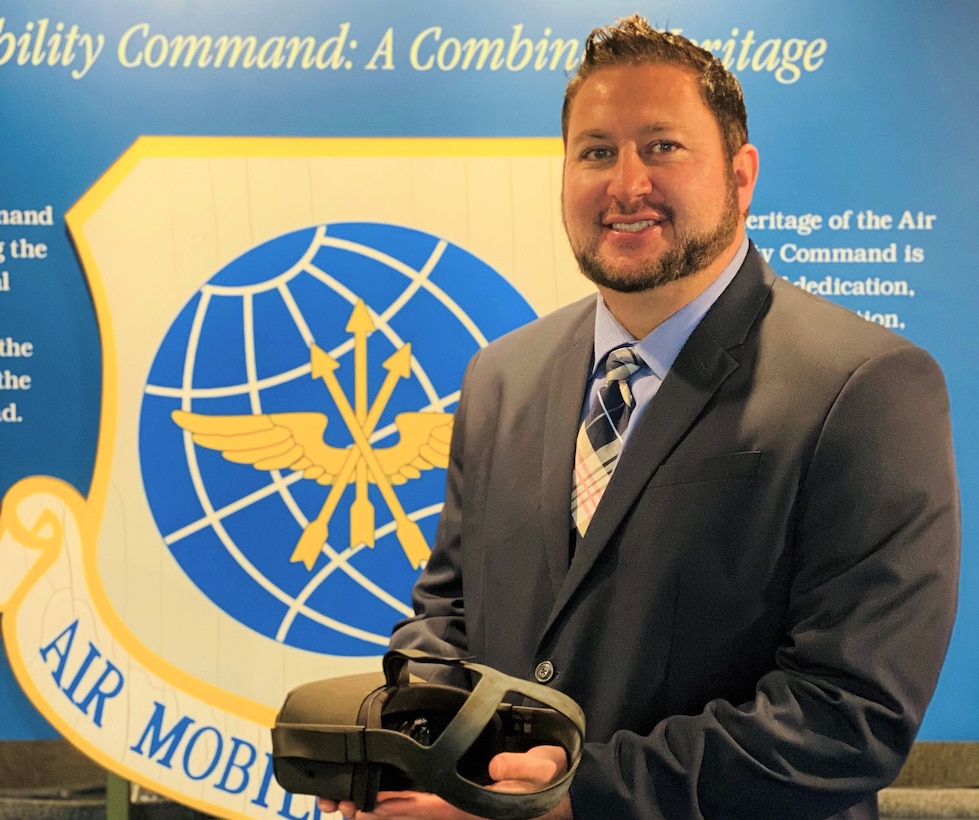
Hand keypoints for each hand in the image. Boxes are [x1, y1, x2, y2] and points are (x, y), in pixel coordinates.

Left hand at [317, 745, 571, 818]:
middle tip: (343, 806)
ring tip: (348, 806)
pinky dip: (398, 810)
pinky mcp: (459, 811)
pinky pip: (423, 812)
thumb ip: (525, 766)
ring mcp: (461, 815)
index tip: (370, 804)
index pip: (433, 811)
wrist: (565, 799)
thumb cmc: (554, 784)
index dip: (401, 809)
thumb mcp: (547, 769)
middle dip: (378, 815)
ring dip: (382, 814)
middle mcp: (465, 816)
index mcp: (480, 810)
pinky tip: (379, 804)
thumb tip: (497, 766)